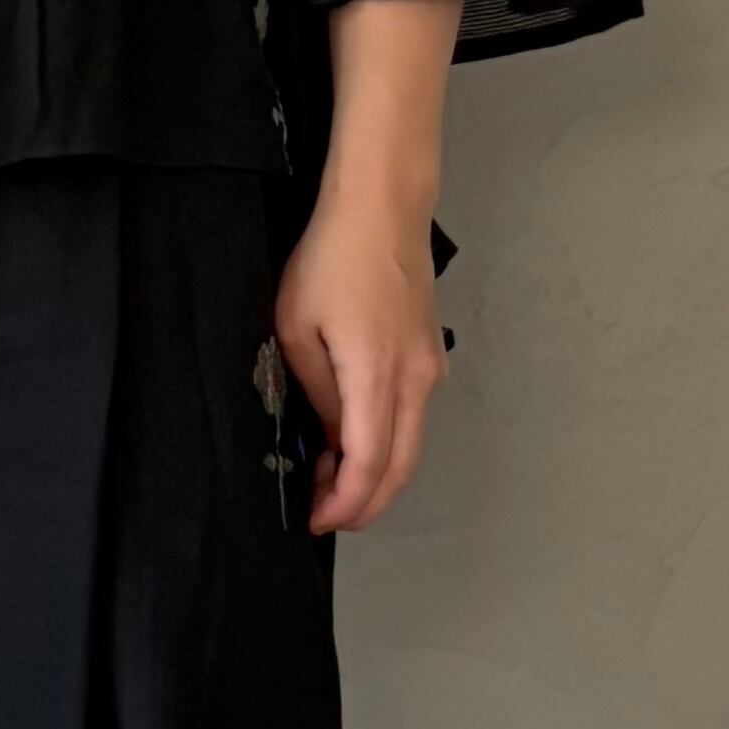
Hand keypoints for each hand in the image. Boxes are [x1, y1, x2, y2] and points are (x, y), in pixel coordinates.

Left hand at [273, 183, 447, 530]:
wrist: (382, 208)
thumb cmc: (331, 258)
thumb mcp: (297, 328)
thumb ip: (315, 392)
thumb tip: (329, 438)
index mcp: (378, 375)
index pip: (370, 464)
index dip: (344, 502)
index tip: (316, 519)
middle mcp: (416, 381)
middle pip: (401, 469)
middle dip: (364, 504)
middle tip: (324, 515)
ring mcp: (430, 370)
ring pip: (411, 447)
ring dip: (376, 476)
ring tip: (330, 482)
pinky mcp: (431, 357)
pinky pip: (412, 419)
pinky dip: (388, 445)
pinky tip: (352, 442)